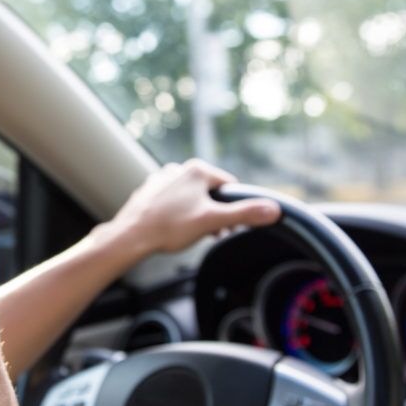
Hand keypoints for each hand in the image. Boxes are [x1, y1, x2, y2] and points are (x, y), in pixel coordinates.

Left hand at [107, 159, 280, 254]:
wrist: (130, 237)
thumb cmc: (169, 228)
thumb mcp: (212, 221)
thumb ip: (244, 214)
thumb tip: (274, 210)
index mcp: (197, 169)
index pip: (229, 186)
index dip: (233, 208)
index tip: (228, 226)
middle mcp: (179, 169)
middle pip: (209, 192)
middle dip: (214, 213)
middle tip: (210, 234)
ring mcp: (162, 180)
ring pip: (191, 198)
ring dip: (197, 215)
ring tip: (190, 233)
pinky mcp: (149, 192)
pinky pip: (173, 202)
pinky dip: (178, 215)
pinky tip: (173, 230)